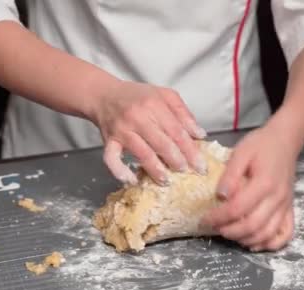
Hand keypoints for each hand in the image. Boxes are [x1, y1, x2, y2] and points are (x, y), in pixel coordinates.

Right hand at [90, 80, 207, 184]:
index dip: (190, 150)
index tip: (200, 164)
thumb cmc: (137, 97)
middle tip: (186, 172)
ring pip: (141, 153)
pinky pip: (111, 159)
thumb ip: (183, 113)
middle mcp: (137, 117)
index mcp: (154, 105)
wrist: (104, 95)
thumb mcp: (164, 96)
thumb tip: (200, 135)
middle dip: (177, 161)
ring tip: (166, 180)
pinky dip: (120, 171)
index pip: (177, 131)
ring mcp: (122, 130)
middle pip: (161, 143)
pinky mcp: (108, 140)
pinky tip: (132, 180)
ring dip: (155, 169)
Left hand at [202, 124, 296, 251]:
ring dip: (246, 239)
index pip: (238, 208)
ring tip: (229, 234)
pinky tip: (254, 242)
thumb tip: (220, 196)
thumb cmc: (261, 145)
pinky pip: (285, 235)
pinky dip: (269, 244)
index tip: (204, 219)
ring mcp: (285, 206)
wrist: (285, 141)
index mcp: (264, 183)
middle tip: (215, 228)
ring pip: (267, 234)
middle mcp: (277, 198)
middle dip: (229, 231)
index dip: (218, 217)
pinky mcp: (289, 210)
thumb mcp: (241, 152)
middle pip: (252, 226)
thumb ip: (230, 174)